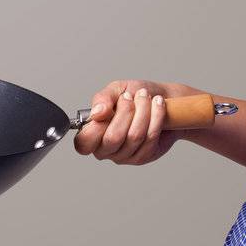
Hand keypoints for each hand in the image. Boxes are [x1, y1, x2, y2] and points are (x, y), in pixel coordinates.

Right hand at [74, 79, 190, 164]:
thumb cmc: (135, 95)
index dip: (95, 128)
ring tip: (145, 97)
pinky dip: (156, 117)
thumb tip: (96, 112)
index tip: (107, 109)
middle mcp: (106, 149)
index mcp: (93, 134)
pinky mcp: (144, 156)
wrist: (162, 98)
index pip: (83, 144)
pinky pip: (150, 138)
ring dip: (143, 111)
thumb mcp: (115, 90)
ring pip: (134, 137)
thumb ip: (102, 98)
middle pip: (113, 138)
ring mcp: (125, 155)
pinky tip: (157, 105)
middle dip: (126, 111)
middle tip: (130, 96)